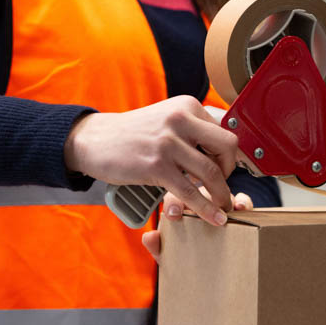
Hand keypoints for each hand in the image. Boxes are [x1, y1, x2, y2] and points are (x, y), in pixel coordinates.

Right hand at [64, 96, 238, 224]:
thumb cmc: (132, 134)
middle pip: (227, 147)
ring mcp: (168, 143)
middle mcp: (180, 120)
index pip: (224, 132)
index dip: (228, 157)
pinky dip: (206, 208)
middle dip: (230, 172)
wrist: (95, 139)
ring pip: (211, 172)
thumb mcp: (166, 118)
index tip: (222, 171)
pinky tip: (214, 218)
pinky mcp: (156, 166)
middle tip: (222, 185)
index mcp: (186, 106)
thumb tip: (220, 151)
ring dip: (222, 195)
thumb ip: (191, 129)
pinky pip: (190, 192)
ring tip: (222, 207)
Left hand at [142, 190, 253, 263]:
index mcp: (179, 205)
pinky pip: (241, 200)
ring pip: (223, 191)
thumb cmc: (181, 251)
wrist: (200, 266)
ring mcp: (218, 202)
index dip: (173, 204)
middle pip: (201, 190)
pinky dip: (243, 202)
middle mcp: (199, 198)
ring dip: (227, 197)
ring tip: (230, 208)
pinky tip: (242, 208)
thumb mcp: (168, 251)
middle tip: (203, 214)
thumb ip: (157, 246)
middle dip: (204, 200)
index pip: (173, 197)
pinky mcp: (236, 210)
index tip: (173, 216)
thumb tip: (150, 237)